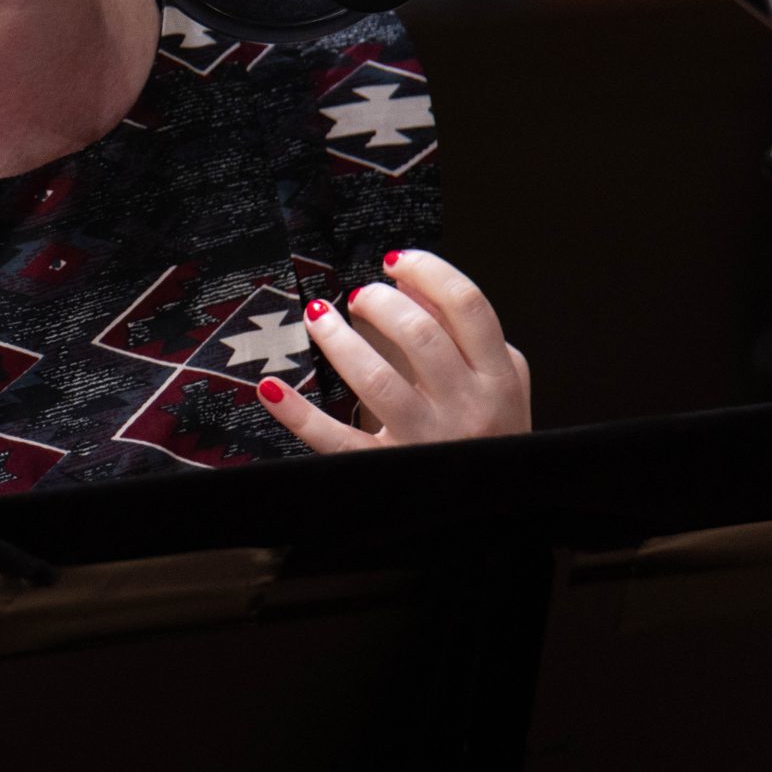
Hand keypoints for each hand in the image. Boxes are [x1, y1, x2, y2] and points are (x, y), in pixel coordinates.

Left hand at [257, 249, 528, 450]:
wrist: (493, 509)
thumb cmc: (489, 437)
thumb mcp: (499, 383)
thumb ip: (466, 333)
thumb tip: (411, 282)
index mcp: (499, 381)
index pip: (468, 306)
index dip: (428, 272)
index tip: (395, 261)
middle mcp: (468, 409)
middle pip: (420, 335)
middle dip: (380, 303)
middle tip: (359, 297)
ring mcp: (426, 441)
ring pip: (377, 379)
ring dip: (339, 340)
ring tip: (319, 318)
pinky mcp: (387, 470)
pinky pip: (336, 440)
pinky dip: (299, 414)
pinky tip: (272, 388)